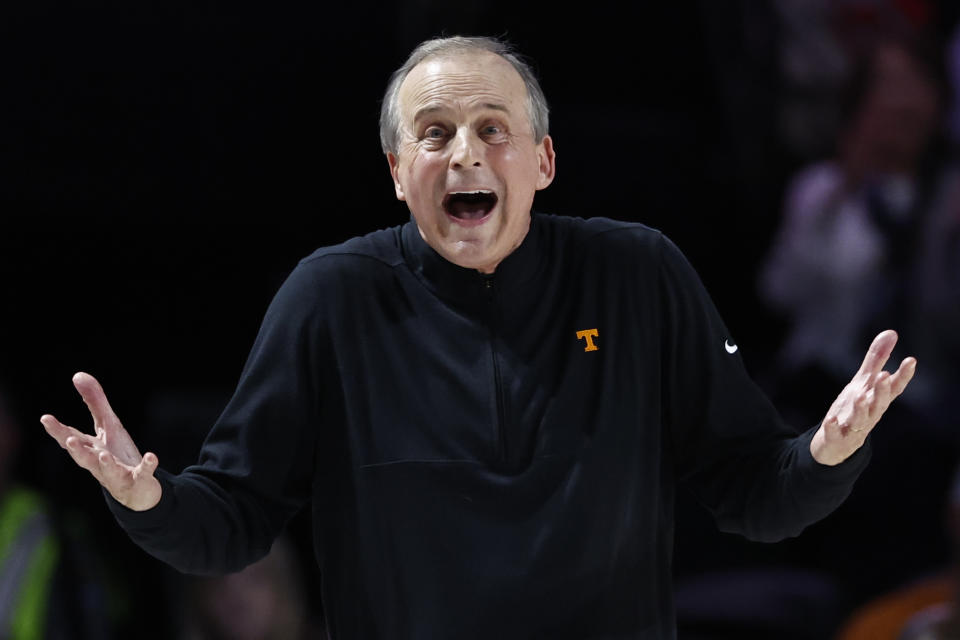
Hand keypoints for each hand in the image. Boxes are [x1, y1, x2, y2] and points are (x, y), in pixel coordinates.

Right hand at [41, 372, 161, 510]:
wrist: (137, 489)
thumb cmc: (117, 455)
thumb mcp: (108, 426)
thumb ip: (94, 402)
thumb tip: (77, 375)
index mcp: (92, 450)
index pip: (71, 438)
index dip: (58, 429)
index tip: (45, 418)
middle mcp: (100, 464)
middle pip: (86, 458)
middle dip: (77, 450)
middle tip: (69, 440)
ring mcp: (119, 474)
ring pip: (110, 470)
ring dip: (106, 463)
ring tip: (104, 455)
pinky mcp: (139, 480)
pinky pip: (143, 473)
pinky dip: (147, 465)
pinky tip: (152, 456)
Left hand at [810, 330, 915, 465]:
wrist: (835, 444)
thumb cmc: (853, 409)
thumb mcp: (863, 383)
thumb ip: (876, 360)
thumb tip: (891, 333)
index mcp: (876, 400)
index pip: (893, 389)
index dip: (903, 376)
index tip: (911, 360)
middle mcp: (868, 414)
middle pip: (879, 403)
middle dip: (882, 391)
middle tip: (885, 376)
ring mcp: (853, 427)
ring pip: (860, 419)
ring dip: (861, 408)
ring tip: (861, 395)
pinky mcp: (836, 439)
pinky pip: (834, 434)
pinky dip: (833, 427)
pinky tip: (831, 419)